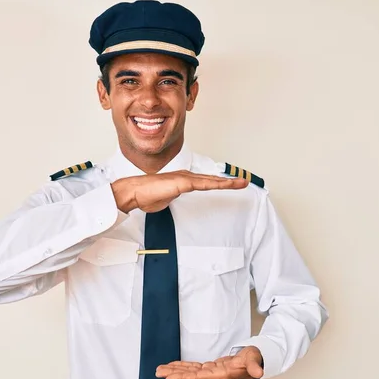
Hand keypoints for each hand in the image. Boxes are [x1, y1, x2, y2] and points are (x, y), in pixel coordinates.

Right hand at [111, 170, 248, 212]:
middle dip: (229, 181)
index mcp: (182, 181)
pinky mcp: (183, 182)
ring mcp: (185, 178)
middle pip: (212, 179)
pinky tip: (228, 184)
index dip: (218, 182)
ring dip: (228, 182)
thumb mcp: (164, 201)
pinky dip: (217, 183)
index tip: (229, 184)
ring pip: (211, 180)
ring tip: (242, 182)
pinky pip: (204, 184)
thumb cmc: (146, 196)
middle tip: (243, 181)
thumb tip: (170, 200)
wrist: (134, 192)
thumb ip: (171, 199)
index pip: (204, 182)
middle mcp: (186, 177)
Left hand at [155, 346, 263, 378]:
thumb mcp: (253, 360)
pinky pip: (192, 368)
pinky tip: (173, 366)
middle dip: (173, 374)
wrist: (254, 360)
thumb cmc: (253, 359)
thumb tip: (258, 372)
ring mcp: (210, 374)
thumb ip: (253, 367)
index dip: (183, 377)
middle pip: (189, 376)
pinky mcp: (209, 369)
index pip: (197, 378)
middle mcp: (213, 377)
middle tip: (158, 372)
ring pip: (189, 372)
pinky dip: (182, 366)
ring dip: (174, 370)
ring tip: (160, 369)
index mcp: (220, 376)